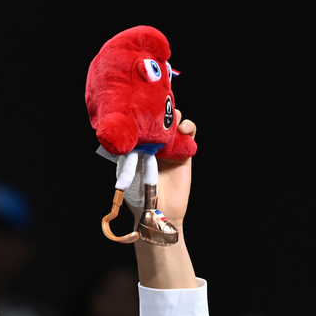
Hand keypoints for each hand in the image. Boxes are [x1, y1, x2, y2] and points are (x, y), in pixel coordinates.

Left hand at [126, 111, 195, 228]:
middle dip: (160, 111)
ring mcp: (170, 149)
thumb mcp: (126, 171)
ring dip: (175, 116)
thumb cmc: (138, 196)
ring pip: (175, 123)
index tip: (144, 104)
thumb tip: (126, 132)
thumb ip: (127, 152)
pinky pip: (190, 134)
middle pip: (160, 120)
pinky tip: (183, 129)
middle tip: (159, 110)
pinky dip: (189, 127)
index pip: (144, 124)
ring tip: (173, 119)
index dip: (145, 113)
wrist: (158, 211)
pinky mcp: (185, 154)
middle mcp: (155, 146)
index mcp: (140, 148)